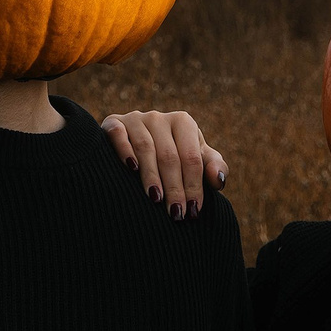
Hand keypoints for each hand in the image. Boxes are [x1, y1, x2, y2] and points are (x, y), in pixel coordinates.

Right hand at [99, 109, 226, 219]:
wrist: (135, 143)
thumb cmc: (174, 154)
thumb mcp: (197, 159)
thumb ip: (213, 167)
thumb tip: (218, 180)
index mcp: (183, 122)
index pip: (191, 157)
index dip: (193, 185)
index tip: (193, 210)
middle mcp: (159, 117)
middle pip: (169, 156)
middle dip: (174, 187)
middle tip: (176, 213)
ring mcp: (135, 119)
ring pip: (145, 148)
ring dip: (151, 176)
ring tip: (156, 199)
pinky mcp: (113, 122)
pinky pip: (118, 135)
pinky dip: (125, 151)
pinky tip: (131, 169)